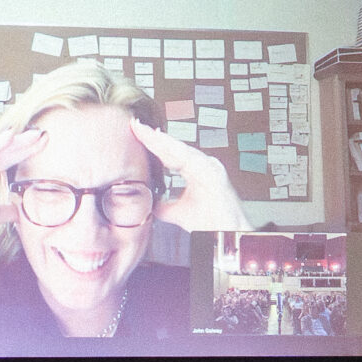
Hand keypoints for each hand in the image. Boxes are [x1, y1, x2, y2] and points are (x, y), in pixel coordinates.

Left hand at [133, 118, 250, 233]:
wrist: (225, 235)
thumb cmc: (210, 223)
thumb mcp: (178, 213)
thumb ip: (164, 206)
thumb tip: (148, 203)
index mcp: (195, 171)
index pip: (169, 153)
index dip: (152, 143)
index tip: (137, 132)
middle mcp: (203, 166)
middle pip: (174, 148)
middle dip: (154, 137)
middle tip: (136, 125)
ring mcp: (210, 168)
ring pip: (183, 150)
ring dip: (165, 141)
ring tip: (148, 133)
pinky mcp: (215, 175)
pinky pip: (195, 160)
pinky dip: (180, 153)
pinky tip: (166, 146)